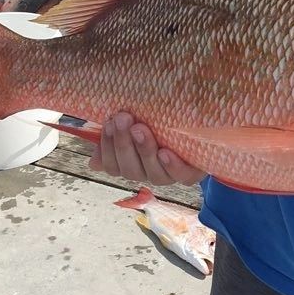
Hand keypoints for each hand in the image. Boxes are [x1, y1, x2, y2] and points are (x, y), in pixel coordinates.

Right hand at [88, 112, 204, 185]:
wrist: (200, 128)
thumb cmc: (162, 123)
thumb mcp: (138, 123)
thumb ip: (117, 136)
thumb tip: (93, 163)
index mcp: (132, 165)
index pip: (113, 165)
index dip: (107, 147)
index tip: (108, 122)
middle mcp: (149, 174)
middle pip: (130, 170)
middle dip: (123, 143)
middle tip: (123, 118)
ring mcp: (170, 176)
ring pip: (153, 173)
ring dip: (144, 150)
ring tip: (140, 128)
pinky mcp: (192, 174)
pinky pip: (181, 175)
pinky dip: (172, 165)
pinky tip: (165, 152)